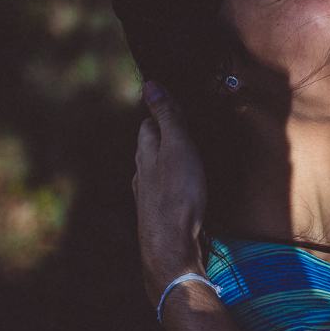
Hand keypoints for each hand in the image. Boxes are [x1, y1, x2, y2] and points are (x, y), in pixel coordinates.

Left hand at [134, 81, 208, 306]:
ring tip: (187, 154)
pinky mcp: (158, 213)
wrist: (171, 246)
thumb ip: (166, 117)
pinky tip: (183, 188)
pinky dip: (173, 182)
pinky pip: (165, 189)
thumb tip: (150, 85)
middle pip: (150, 146)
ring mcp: (148, 195)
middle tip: (185, 125)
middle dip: (164, 135)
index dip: (161, 111)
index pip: (148, 123)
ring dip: (169, 160)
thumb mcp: (177, 147)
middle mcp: (142, 173)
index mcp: (145, 153)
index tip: (176, 103)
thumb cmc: (176, 195)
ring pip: (156, 169)